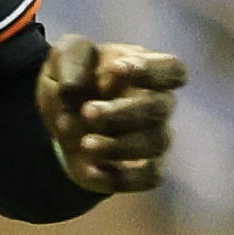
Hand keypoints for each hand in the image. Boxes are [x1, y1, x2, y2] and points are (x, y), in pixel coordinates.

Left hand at [40, 35, 187, 194]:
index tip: (114, 68)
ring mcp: (155, 137)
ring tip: (84, 143)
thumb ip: (71, 57)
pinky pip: (149, 178)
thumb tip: (74, 85)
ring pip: (155, 144)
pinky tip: (90, 169)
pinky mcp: (145, 169)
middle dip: (121, 112)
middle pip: (159, 108)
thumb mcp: (63, 56)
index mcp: (146, 68)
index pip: (171, 69)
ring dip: (117, 146)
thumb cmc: (74, 79)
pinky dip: (121, 178)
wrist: (62, 119)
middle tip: (85, 111)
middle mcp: (159, 103)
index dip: (149, 69)